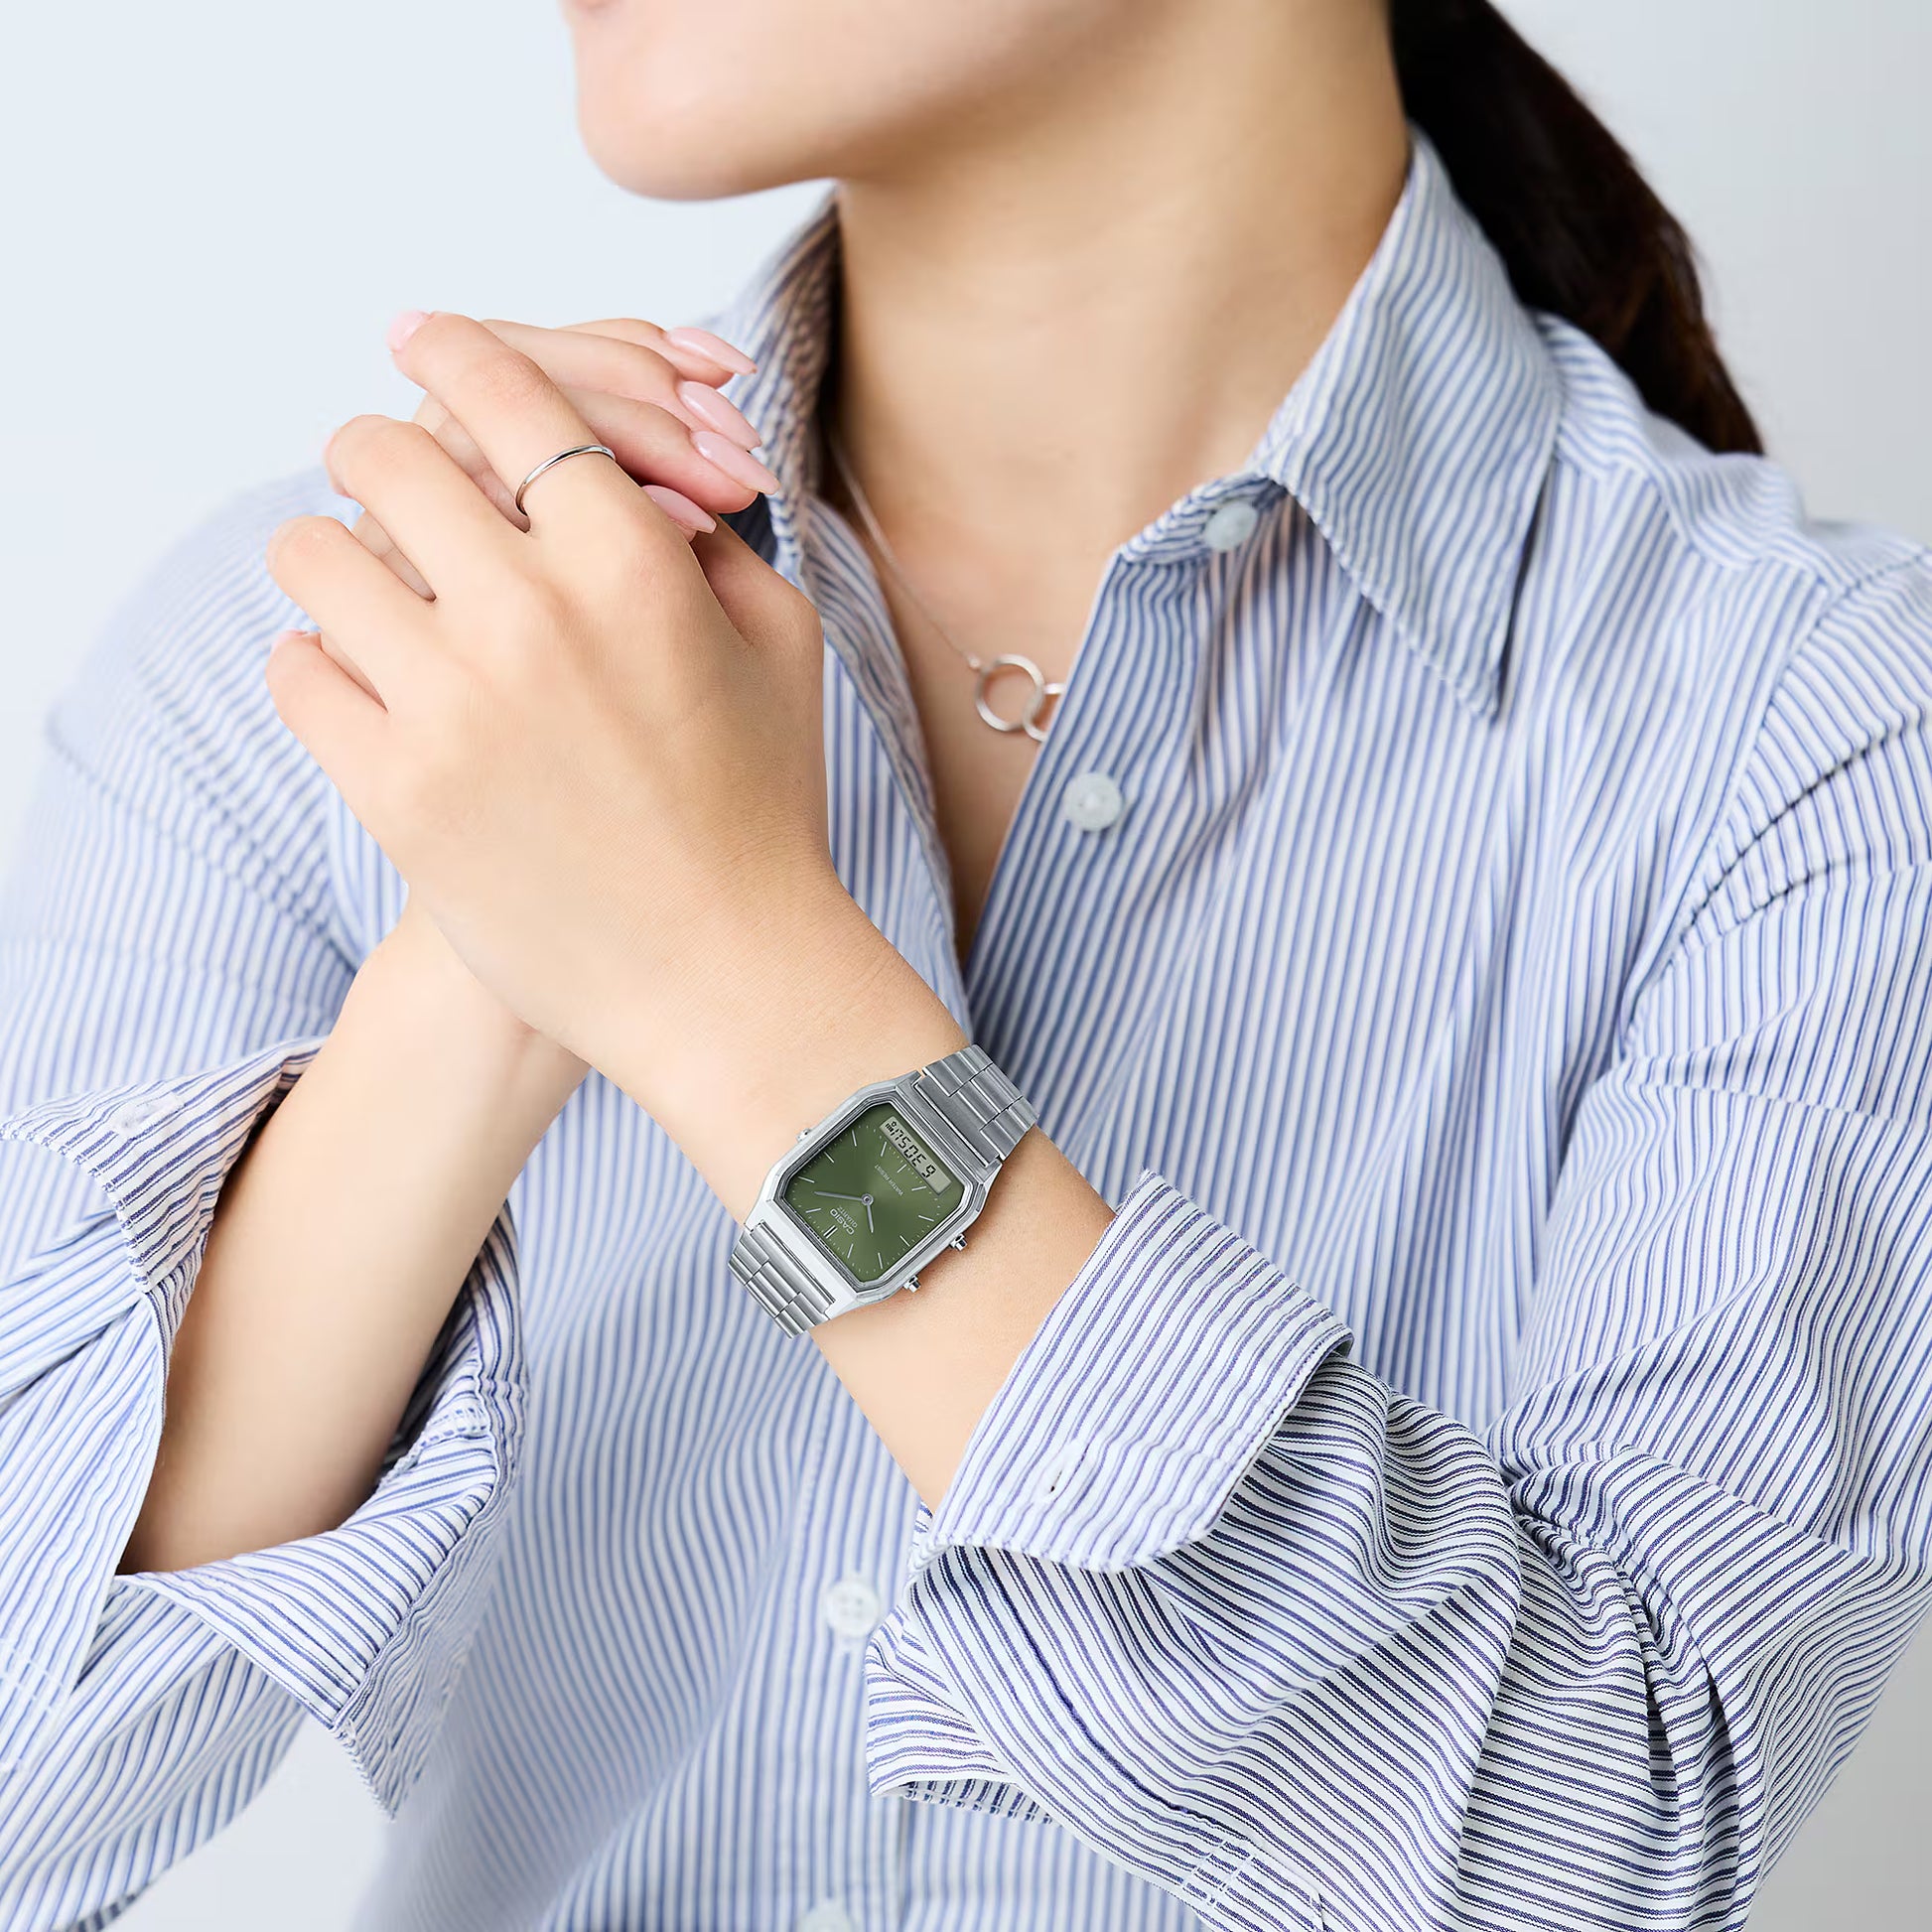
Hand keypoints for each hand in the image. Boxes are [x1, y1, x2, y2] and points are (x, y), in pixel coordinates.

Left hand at [261, 311, 926, 1177]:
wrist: (727, 979)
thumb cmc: (764, 813)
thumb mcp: (781, 650)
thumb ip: (707, 541)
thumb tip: (627, 479)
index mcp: (636, 564)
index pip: (510, 397)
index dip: (454, 349)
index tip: (418, 336)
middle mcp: (534, 619)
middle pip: (383, 450)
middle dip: (383, 451)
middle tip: (390, 481)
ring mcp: (452, 708)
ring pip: (313, 553)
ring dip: (339, 556)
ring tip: (372, 592)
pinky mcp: (396, 795)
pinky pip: (297, 672)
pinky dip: (324, 665)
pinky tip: (372, 688)